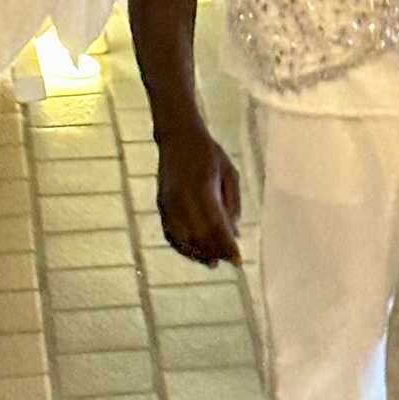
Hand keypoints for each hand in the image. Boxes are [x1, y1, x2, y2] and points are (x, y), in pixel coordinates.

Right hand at [156, 129, 241, 267]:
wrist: (177, 137)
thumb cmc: (209, 153)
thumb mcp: (229, 172)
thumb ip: (232, 203)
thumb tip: (235, 232)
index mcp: (202, 188)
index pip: (215, 226)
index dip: (227, 246)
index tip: (238, 260)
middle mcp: (182, 199)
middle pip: (199, 236)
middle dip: (215, 252)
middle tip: (229, 261)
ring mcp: (168, 204)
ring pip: (183, 239)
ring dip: (199, 254)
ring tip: (214, 262)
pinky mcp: (161, 206)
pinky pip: (170, 233)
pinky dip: (183, 247)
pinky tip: (194, 253)